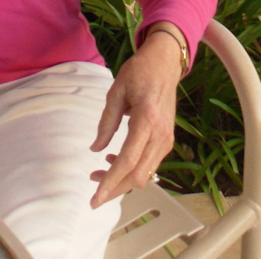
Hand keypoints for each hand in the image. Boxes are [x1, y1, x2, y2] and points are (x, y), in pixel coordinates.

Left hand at [89, 26, 181, 208]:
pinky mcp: (167, 140)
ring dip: (123, 180)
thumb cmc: (139, 72)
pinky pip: (150, 165)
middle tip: (93, 186)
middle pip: (137, 176)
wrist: (165, 63)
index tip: (95, 198)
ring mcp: (166, 139)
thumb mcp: (116, 91)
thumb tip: (95, 149)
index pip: (127, 161)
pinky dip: (133, 170)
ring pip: (145, 175)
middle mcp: (160, 134)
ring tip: (99, 172)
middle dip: (115, 188)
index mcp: (146, 120)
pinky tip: (116, 160)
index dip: (110, 182)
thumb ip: (106, 122)